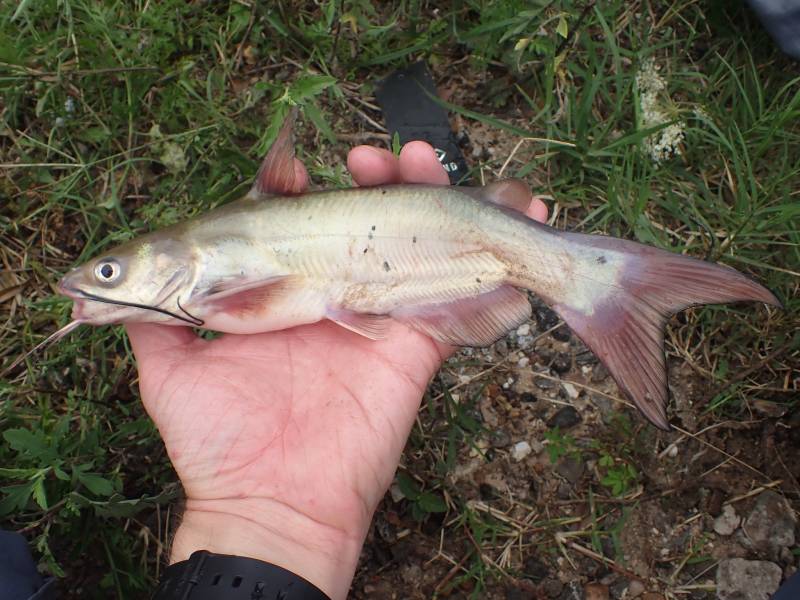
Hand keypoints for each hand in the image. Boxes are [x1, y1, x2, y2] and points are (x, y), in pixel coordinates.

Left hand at [126, 142, 546, 598]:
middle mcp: (332, 295)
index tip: (295, 168)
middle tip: (376, 157)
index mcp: (280, 293)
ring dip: (429, 197)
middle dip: (375, 180)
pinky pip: (455, 298)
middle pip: (364, 223)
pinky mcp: (415, 346)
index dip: (302, 187)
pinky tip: (512, 215)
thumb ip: (150, 322)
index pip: (298, 224)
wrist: (273, 502)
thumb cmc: (219, 442)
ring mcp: (377, 317)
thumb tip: (105, 285)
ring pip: (412, 244)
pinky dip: (488, 261)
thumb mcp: (167, 375)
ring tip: (426, 160)